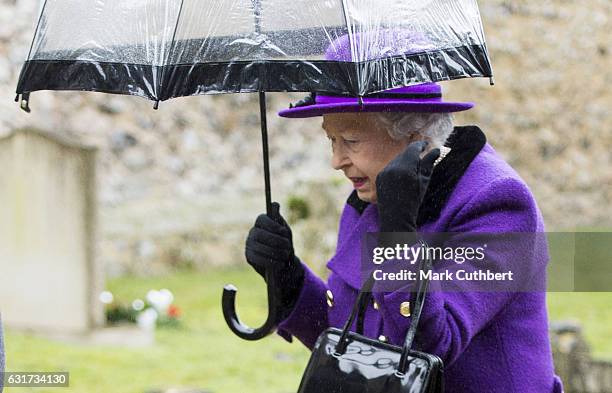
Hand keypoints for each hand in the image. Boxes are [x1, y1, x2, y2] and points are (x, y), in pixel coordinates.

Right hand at [245, 202, 304, 321]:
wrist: (283, 262)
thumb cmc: (284, 243)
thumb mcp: (284, 231)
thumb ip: (279, 219)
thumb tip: (274, 204)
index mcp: (260, 223)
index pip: (261, 219)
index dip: (272, 225)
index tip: (283, 232)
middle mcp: (252, 232)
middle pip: (261, 234)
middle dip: (276, 241)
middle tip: (288, 247)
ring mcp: (249, 245)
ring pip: (260, 247)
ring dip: (275, 252)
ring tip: (286, 255)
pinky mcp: (249, 257)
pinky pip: (259, 259)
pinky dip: (271, 262)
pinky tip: (280, 263)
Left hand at [376, 141, 439, 231]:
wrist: (396, 218)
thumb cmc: (413, 201)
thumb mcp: (424, 182)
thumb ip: (429, 164)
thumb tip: (436, 149)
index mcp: (405, 167)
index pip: (413, 148)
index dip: (421, 144)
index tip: (426, 144)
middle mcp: (392, 167)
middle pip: (405, 153)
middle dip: (413, 154)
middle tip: (423, 158)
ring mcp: (384, 171)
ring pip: (397, 160)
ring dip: (405, 161)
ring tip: (413, 172)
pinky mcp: (379, 176)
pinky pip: (390, 167)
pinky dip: (397, 168)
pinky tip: (403, 178)